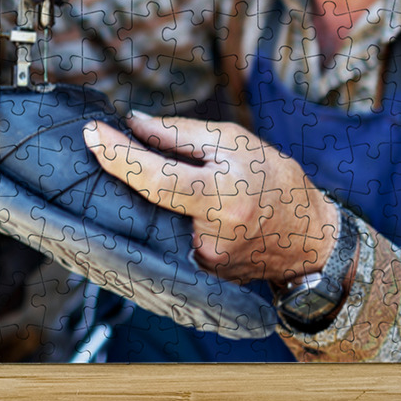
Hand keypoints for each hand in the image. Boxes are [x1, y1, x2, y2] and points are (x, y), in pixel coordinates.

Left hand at [83, 112, 339, 284]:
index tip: (92, 132)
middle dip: (121, 171)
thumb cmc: (275, 180)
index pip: (155, 178)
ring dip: (139, 196)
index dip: (118, 156)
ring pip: (153, 222)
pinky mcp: (199, 276)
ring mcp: (202, 263)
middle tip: (105, 143)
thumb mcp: (236, 142)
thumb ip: (180, 134)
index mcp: (223, 197)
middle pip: (146, 201)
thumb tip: (133, 124)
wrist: (308, 239)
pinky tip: (157, 201)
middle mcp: (209, 238)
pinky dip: (157, 216)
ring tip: (134, 171)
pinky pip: (165, 239)